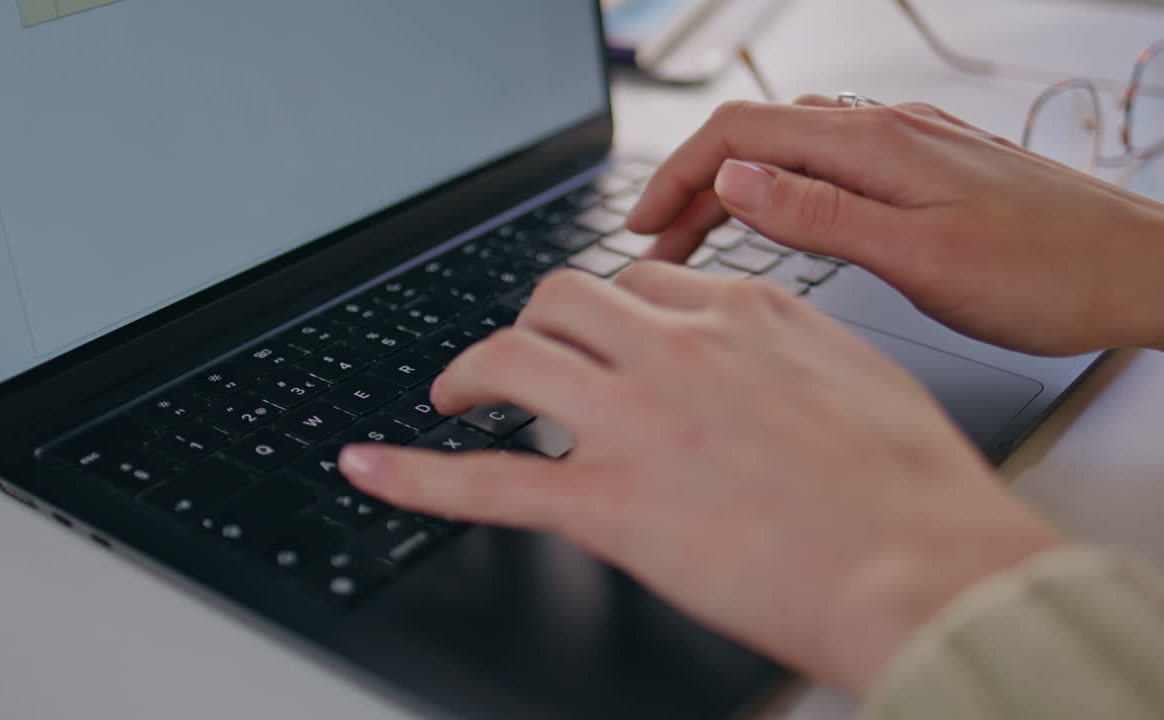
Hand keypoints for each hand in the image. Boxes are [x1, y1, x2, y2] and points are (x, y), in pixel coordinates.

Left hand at [339, 264, 1062, 693]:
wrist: (927, 567)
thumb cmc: (916, 491)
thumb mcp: (862, 381)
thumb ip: (793, 358)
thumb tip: (767, 365)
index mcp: (744, 316)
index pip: (644, 283)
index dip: (609, 310)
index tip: (598, 332)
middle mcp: (678, 349)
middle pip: (563, 296)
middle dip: (529, 321)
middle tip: (517, 358)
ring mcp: (635, 422)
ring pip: (514, 356)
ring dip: (471, 371)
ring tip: (454, 397)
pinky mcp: (608, 504)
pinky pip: (487, 481)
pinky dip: (416, 474)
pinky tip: (372, 466)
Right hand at [627, 98, 1163, 355]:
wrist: (1142, 272)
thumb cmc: (1048, 275)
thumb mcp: (919, 258)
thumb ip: (820, 215)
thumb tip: (734, 180)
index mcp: (873, 144)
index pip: (739, 134)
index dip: (675, 176)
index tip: (639, 226)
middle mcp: (886, 130)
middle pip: (756, 137)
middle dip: (691, 187)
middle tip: (656, 248)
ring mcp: (908, 146)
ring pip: (790, 151)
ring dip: (733, 190)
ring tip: (699, 243)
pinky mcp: (927, 170)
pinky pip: (830, 165)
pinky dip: (781, 193)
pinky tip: (780, 225)